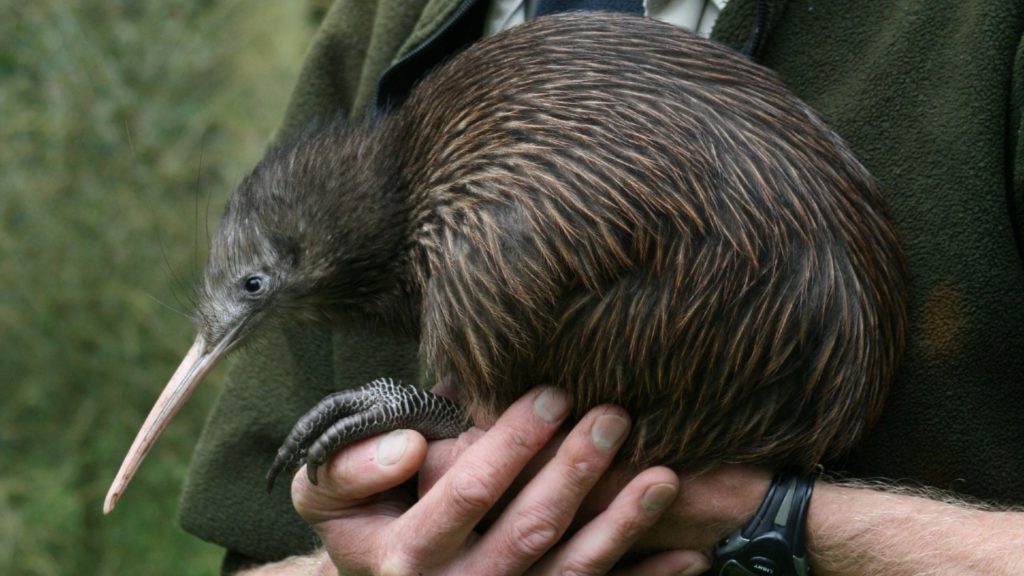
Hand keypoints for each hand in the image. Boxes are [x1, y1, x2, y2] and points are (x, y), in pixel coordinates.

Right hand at [291, 387, 708, 574]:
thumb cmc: (359, 524)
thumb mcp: (325, 494)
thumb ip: (351, 466)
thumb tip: (411, 446)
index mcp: (407, 555)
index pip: (467, 493)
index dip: (512, 445)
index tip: (551, 393)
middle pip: (529, 531)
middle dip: (574, 473)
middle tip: (614, 417)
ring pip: (571, 572)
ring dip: (622, 526)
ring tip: (665, 477)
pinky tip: (690, 557)